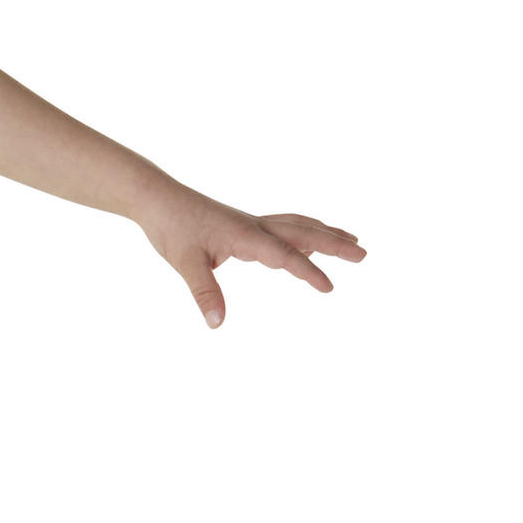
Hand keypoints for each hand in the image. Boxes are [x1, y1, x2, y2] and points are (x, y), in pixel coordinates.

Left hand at [139, 185, 365, 329]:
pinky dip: (304, 231)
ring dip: (325, 233)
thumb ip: (204, 292)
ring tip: (351, 240)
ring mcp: (252, 223)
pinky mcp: (245, 224)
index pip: (286, 256)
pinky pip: (285, 226)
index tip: (330, 288)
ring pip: (298, 225)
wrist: (158, 199)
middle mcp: (255, 225)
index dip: (309, 272)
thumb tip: (217, 323)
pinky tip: (308, 239)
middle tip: (364, 254)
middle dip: (335, 244)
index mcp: (246, 235)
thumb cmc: (172, 227)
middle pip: (304, 233)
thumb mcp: (185, 263)